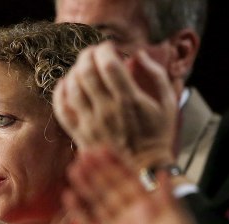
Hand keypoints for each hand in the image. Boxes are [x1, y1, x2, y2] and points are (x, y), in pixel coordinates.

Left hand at [53, 42, 177, 167]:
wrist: (144, 169)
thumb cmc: (157, 136)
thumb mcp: (168, 104)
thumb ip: (156, 76)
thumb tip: (139, 55)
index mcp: (129, 101)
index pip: (108, 65)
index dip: (105, 50)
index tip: (109, 48)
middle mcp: (106, 111)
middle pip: (86, 73)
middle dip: (88, 55)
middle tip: (93, 53)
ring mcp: (90, 124)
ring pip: (71, 88)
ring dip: (75, 71)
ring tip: (83, 68)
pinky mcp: (79, 135)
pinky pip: (61, 110)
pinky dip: (60, 93)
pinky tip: (67, 84)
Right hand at [63, 146, 195, 223]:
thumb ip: (170, 200)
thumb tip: (163, 172)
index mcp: (148, 208)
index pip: (129, 180)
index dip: (116, 164)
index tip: (103, 148)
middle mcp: (129, 216)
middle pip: (109, 188)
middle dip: (97, 171)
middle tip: (83, 154)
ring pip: (97, 202)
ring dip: (86, 186)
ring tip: (73, 169)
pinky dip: (78, 212)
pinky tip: (68, 196)